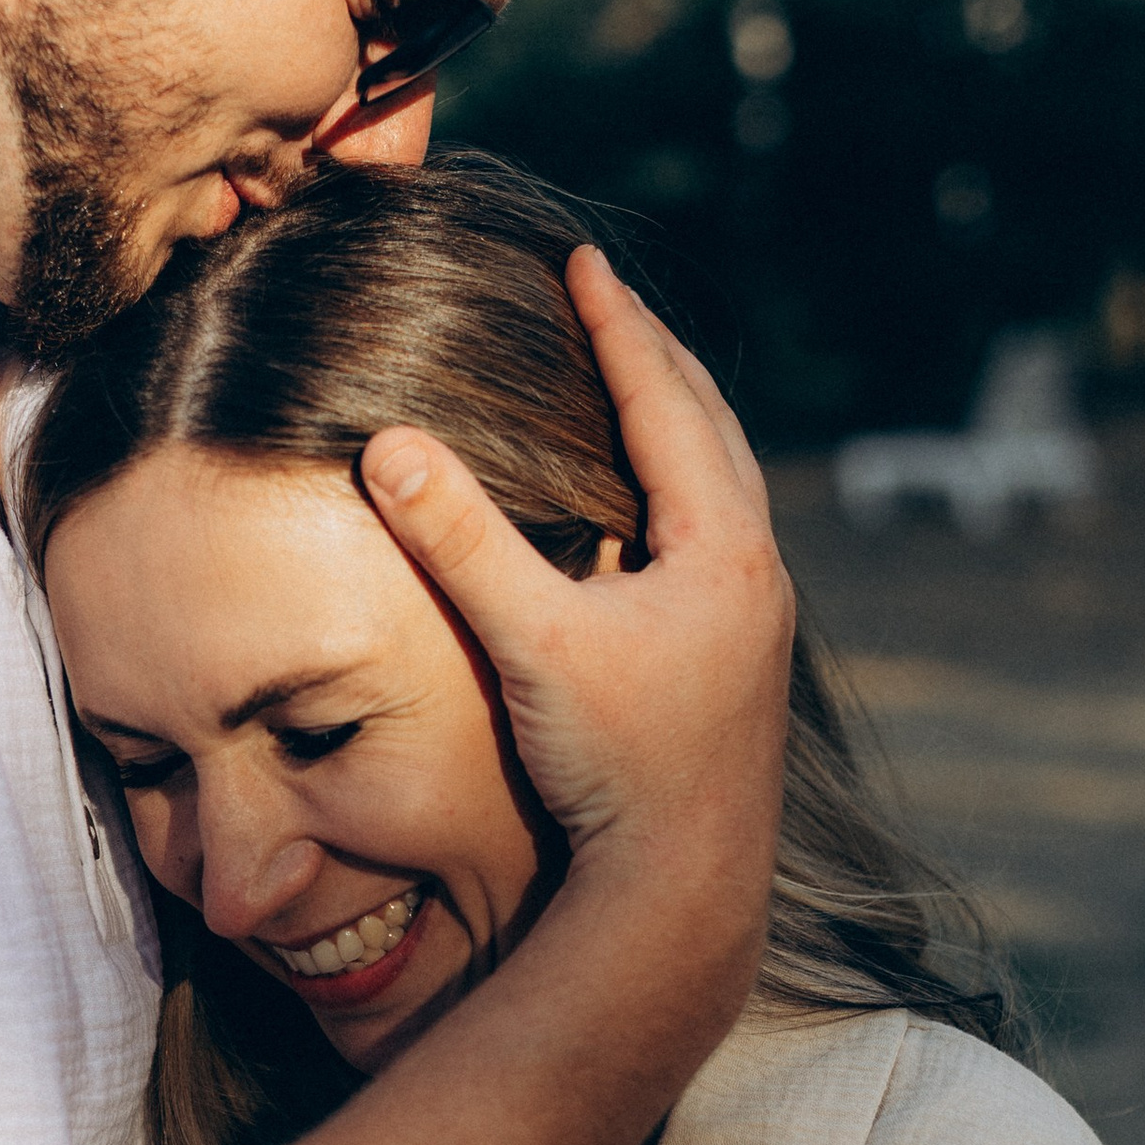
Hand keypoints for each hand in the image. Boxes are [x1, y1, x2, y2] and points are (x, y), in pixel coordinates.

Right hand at [360, 247, 789, 956]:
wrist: (684, 885)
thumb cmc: (617, 768)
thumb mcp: (531, 644)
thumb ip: (459, 542)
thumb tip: (386, 442)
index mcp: (721, 545)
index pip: (665, 401)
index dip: (617, 326)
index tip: (582, 260)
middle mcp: (756, 570)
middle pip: (712, 427)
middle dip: (656, 357)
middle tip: (608, 296)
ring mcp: (757, 618)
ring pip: (723, 485)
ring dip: (676, 423)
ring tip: (632, 379)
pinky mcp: (742, 660)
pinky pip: (715, 537)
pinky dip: (679, 491)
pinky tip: (642, 508)